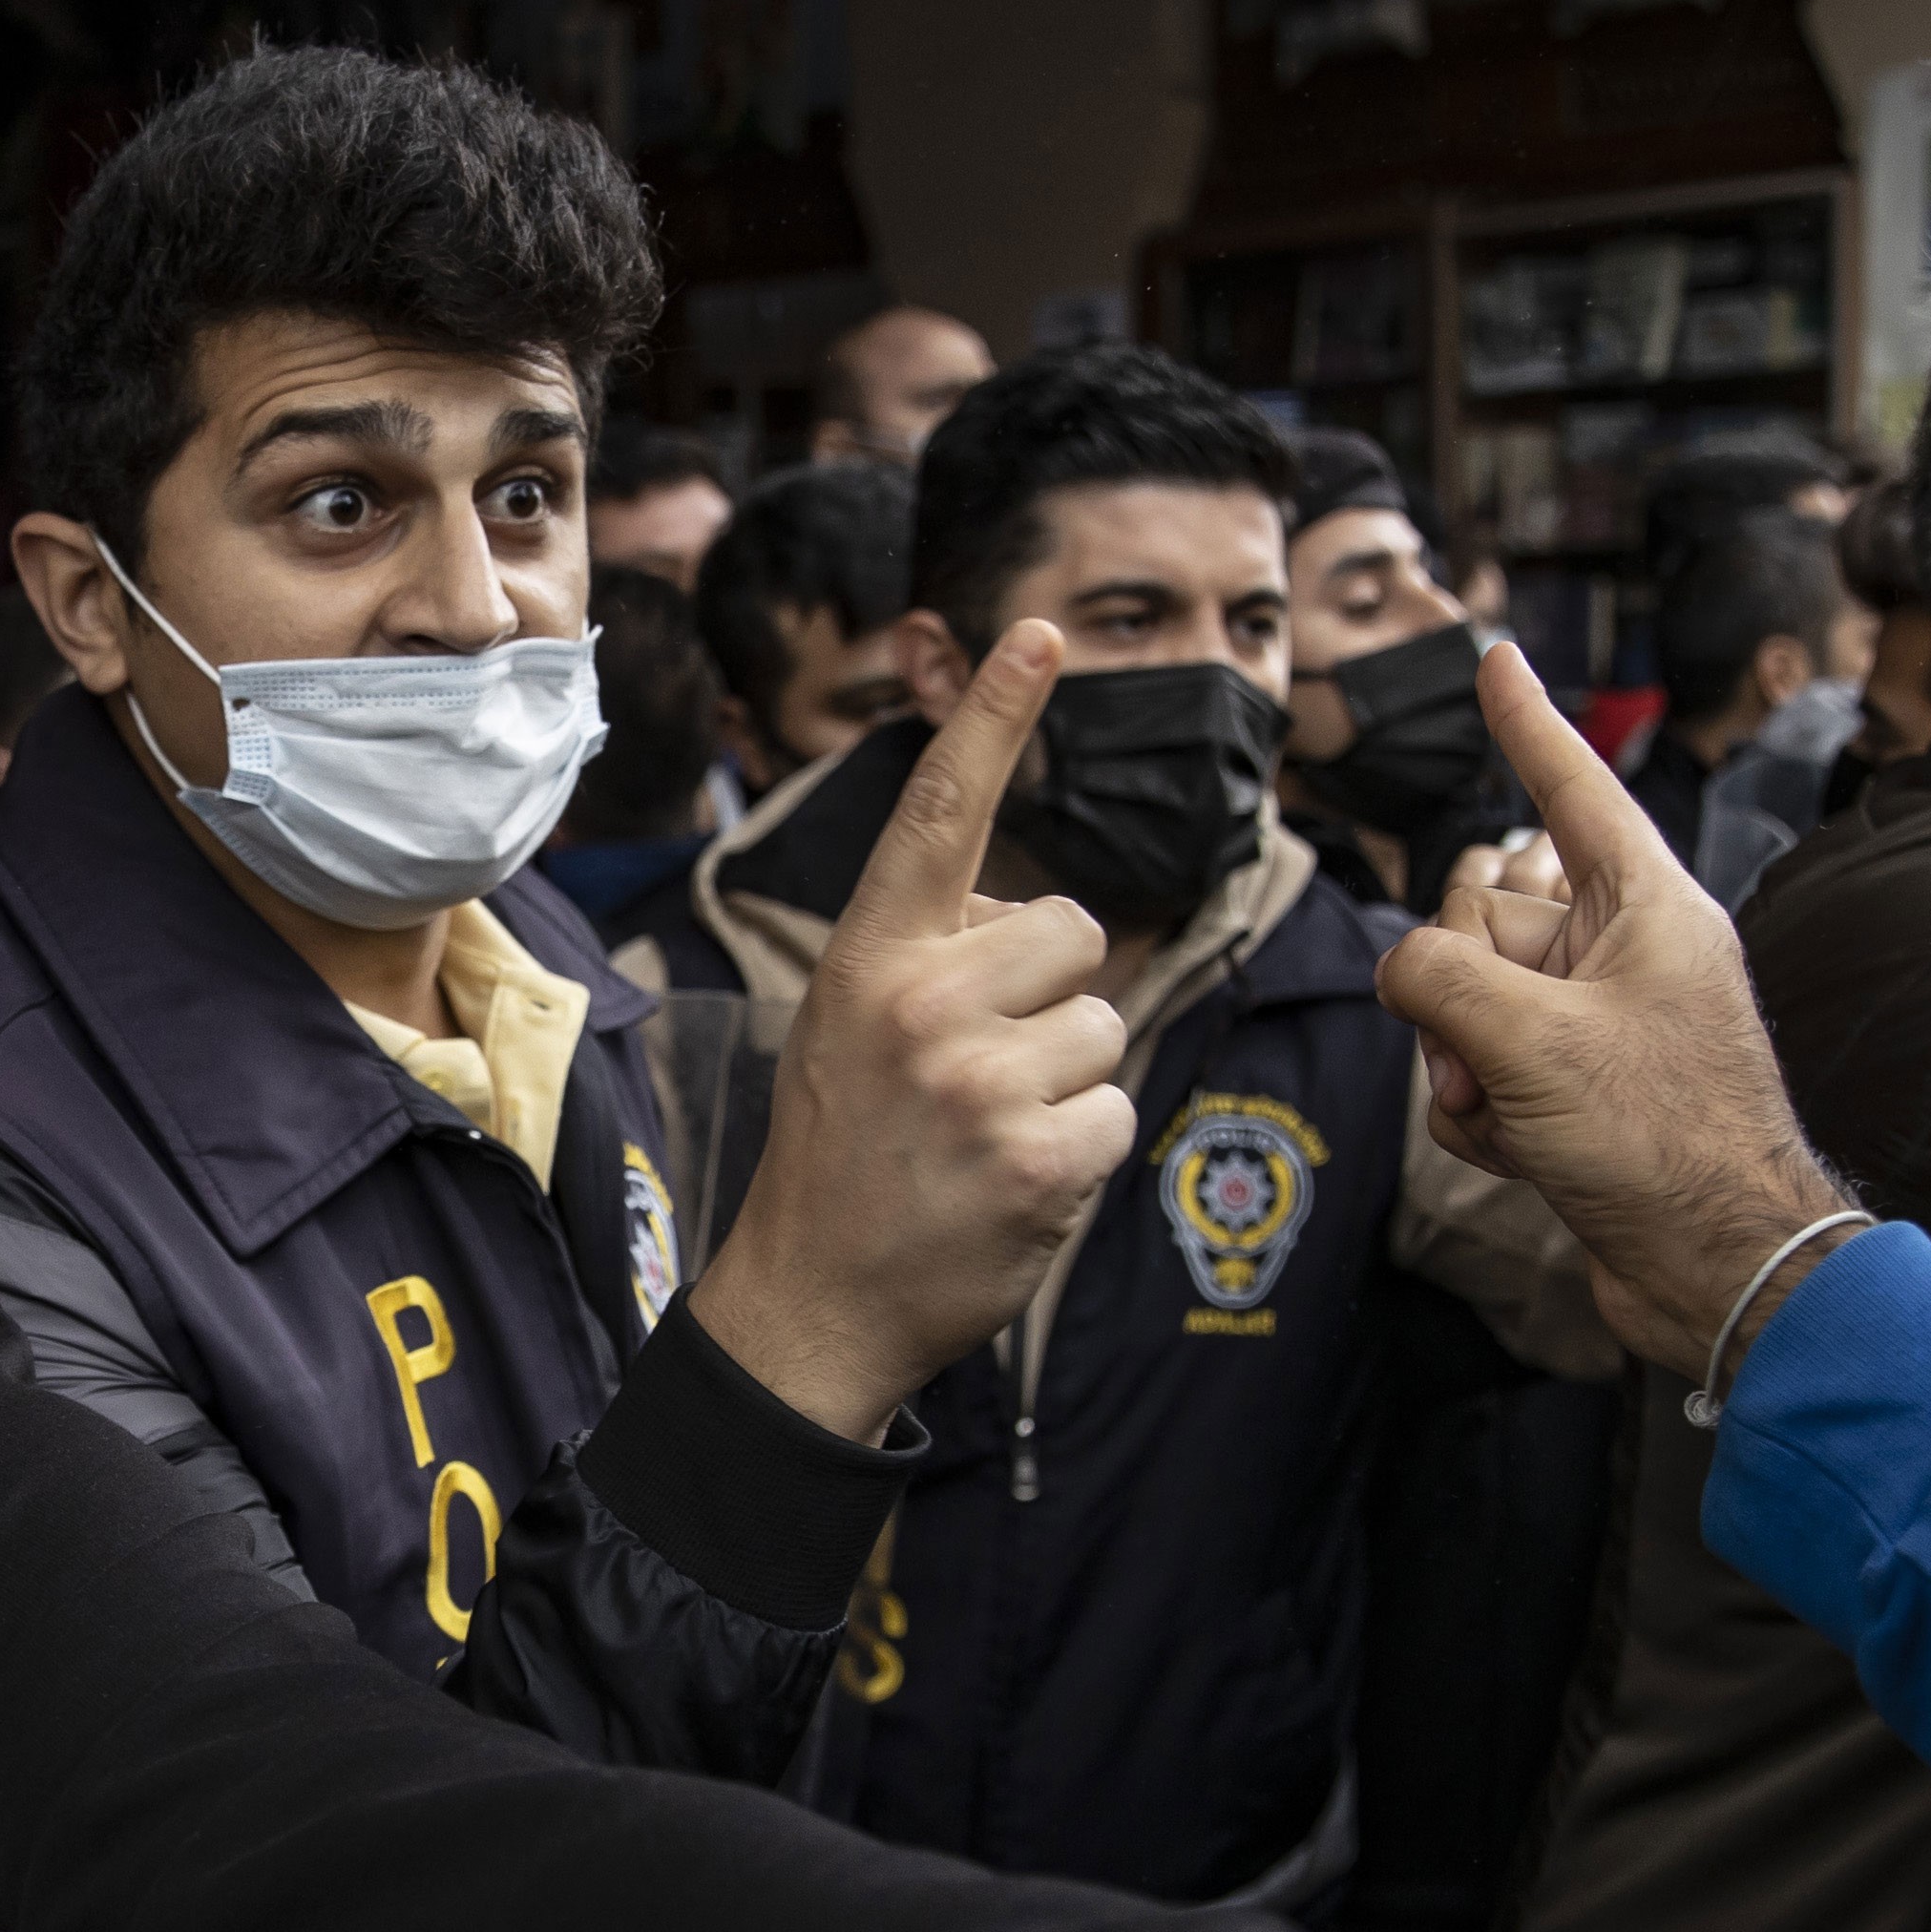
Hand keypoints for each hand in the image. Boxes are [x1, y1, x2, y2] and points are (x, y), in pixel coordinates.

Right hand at [687, 621, 1133, 1434]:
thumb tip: (1036, 918)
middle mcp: (922, 1003)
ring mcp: (980, 1082)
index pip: (940, 814)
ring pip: (1105, 1024)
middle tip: (973, 1069)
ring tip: (984, 1132)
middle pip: (1073, 930)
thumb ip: (932, 955)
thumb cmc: (844, 1149)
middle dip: (1052, 993)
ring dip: (1067, 1079)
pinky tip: (1012, 1183)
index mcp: (870, 957)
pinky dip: (1081, 1151)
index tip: (1042, 633)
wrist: (813, 1298)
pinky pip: (1117, 1110)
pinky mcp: (1038, 1158)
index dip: (995, 719)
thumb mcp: (849, 1023)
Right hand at [1373, 646, 1854, 1368]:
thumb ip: (1437, 979)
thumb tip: (1406, 976)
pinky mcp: (1576, 1091)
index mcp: (1648, 907)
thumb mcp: (1531, 1042)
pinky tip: (1521, 1154)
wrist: (1719, 1271)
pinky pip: (1481, 1068)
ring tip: (1514, 1118)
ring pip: (1468, 1000)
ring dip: (1464, 1065)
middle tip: (1495, 1054)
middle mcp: (1625, 952)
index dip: (1527, 722)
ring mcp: (1598, 1024)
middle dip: (1460, 987)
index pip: (1572, 788)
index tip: (1497, 657)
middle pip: (1485, 912)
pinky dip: (1481, 1113)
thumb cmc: (1663, 1144)